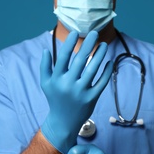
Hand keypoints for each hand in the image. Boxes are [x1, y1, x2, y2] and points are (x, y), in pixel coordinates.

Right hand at [40, 31, 112, 153]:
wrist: (63, 122)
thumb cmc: (55, 99)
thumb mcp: (46, 83)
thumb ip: (45, 66)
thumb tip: (46, 49)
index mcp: (57, 79)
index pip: (63, 57)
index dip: (69, 43)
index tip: (76, 32)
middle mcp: (68, 85)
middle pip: (80, 60)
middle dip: (88, 44)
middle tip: (95, 32)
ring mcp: (81, 92)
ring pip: (93, 69)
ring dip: (100, 55)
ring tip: (104, 45)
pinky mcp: (92, 98)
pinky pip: (101, 82)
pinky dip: (106, 71)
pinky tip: (109, 62)